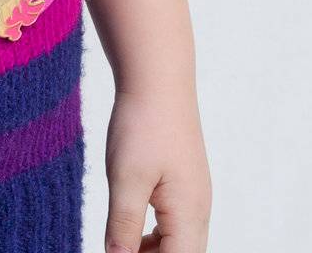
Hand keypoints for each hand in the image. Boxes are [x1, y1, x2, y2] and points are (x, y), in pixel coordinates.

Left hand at [104, 86, 211, 251]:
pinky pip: (175, 224)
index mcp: (189, 215)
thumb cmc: (143, 125)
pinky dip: (155, 236)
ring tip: (120, 246)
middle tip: (118, 250)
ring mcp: (194, 196)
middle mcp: (198, 210)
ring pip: (179, 243)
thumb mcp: (125, 179)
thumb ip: (123, 225)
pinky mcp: (184, 184)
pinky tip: (131, 227)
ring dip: (153, 252)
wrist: (158, 80)